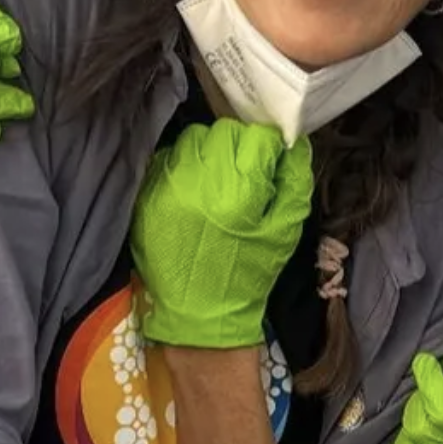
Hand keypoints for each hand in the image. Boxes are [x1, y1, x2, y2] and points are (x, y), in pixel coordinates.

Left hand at [130, 119, 312, 347]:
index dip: (269, 146)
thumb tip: (295, 144)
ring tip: (218, 178)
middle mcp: (199, 182)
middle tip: (246, 171)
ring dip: (210, 151)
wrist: (200, 312)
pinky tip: (194, 187)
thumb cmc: (249, 272)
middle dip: (239, 146)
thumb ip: (295, 182)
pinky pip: (168, 157)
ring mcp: (168, 187)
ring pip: (193, 139)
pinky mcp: (147, 195)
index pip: (256, 137)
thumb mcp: (286, 230)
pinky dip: (185, 164)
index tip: (271, 162)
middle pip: (223, 131)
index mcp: (239, 192)